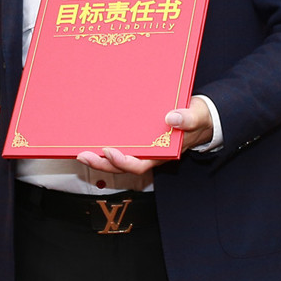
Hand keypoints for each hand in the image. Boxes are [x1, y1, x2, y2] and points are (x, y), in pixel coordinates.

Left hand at [76, 96, 213, 174]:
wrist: (202, 116)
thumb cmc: (199, 117)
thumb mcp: (197, 116)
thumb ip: (188, 119)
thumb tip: (172, 118)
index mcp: (162, 154)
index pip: (139, 164)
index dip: (123, 162)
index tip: (108, 152)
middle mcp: (149, 154)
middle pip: (121, 164)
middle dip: (101, 163)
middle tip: (82, 155)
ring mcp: (142, 147)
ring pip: (116, 157)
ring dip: (98, 156)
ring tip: (79, 150)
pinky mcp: (137, 137)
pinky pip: (119, 143)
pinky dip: (105, 142)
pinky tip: (90, 136)